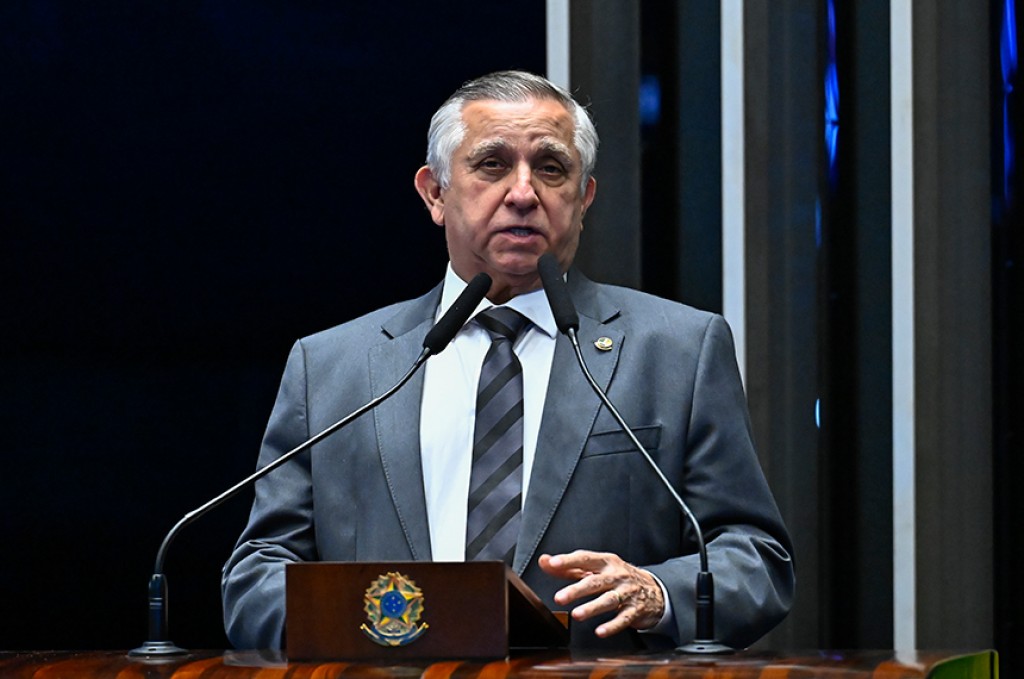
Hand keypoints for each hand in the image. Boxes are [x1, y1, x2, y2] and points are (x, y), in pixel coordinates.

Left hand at [538, 550, 664, 637]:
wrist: (654, 590)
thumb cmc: (617, 577)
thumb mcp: (595, 569)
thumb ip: (569, 567)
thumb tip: (544, 561)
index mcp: (605, 562)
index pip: (585, 558)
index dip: (568, 560)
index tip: (553, 563)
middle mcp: (617, 575)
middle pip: (595, 581)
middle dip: (577, 589)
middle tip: (559, 597)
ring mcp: (627, 593)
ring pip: (608, 600)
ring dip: (592, 608)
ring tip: (577, 615)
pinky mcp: (635, 610)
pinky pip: (623, 619)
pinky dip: (612, 626)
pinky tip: (600, 631)